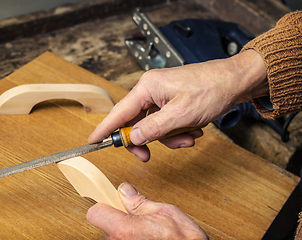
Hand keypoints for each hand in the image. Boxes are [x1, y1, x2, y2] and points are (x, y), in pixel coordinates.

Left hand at [87, 182, 207, 239]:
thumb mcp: (164, 212)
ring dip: (126, 233)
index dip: (105, 206)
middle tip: (137, 218)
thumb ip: (139, 202)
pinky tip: (147, 239)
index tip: (113, 203)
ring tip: (146, 232)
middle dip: (118, 220)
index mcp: (123, 229)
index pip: (95, 213)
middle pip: (105, 227)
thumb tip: (126, 191)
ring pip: (115, 238)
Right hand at [88, 50, 266, 160]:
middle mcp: (151, 90)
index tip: (93, 140)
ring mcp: (161, 96)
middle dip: (147, 140)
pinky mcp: (171, 101)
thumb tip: (133, 138)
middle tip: (148, 156)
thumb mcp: (181, 115)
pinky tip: (192, 130)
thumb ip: (154, 128)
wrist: (234, 81)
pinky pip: (165, 123)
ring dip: (169, 137)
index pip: (119, 111)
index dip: (105, 128)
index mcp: (148, 87)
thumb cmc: (211, 89)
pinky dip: (176, 131)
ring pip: (153, 126)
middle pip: (136, 122)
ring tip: (188, 136)